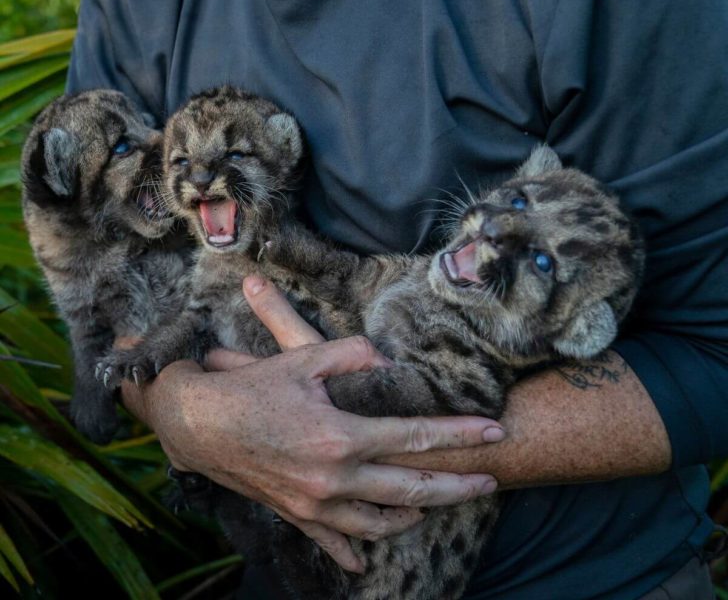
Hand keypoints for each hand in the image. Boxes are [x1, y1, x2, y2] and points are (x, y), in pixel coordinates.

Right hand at [121, 277, 504, 571]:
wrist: (197, 423)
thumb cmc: (252, 388)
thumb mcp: (302, 358)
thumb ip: (353, 354)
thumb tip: (389, 359)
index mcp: (341, 436)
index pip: (415, 437)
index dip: (458, 435)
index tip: (493, 433)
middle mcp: (334, 478)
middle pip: (410, 489)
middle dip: (456, 486)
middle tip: (489, 481)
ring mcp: (314, 504)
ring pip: (379, 522)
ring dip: (415, 516)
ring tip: (438, 506)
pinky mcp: (295, 513)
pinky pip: (332, 541)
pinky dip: (353, 550)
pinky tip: (365, 561)